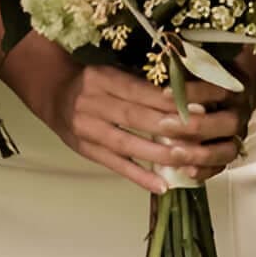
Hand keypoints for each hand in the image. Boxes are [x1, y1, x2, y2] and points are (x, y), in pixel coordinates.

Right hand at [41, 59, 244, 194]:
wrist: (53, 92)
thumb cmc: (93, 81)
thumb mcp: (114, 71)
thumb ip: (143, 83)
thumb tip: (186, 93)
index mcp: (105, 79)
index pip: (143, 92)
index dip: (171, 101)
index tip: (200, 108)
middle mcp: (94, 103)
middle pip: (137, 118)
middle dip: (171, 128)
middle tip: (202, 136)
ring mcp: (87, 129)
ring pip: (127, 144)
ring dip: (159, 155)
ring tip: (188, 162)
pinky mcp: (85, 149)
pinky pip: (115, 165)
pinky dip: (139, 176)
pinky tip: (161, 186)